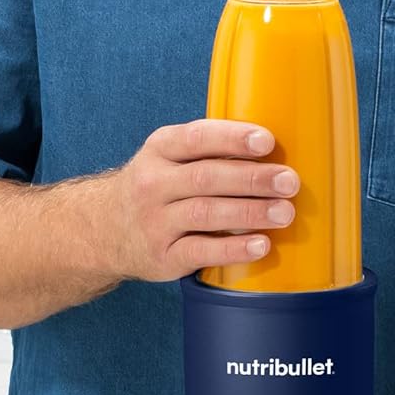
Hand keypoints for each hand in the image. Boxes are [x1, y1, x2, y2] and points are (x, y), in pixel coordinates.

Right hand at [99, 118, 298, 282]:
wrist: (105, 229)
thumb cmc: (158, 186)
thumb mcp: (170, 156)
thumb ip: (210, 150)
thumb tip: (273, 147)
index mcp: (160, 149)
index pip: (197, 138)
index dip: (233, 139)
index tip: (267, 141)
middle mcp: (153, 183)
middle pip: (206, 177)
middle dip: (252, 179)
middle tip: (289, 181)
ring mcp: (155, 221)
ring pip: (205, 213)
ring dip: (250, 212)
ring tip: (285, 212)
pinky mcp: (162, 256)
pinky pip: (200, 252)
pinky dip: (233, 249)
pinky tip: (261, 244)